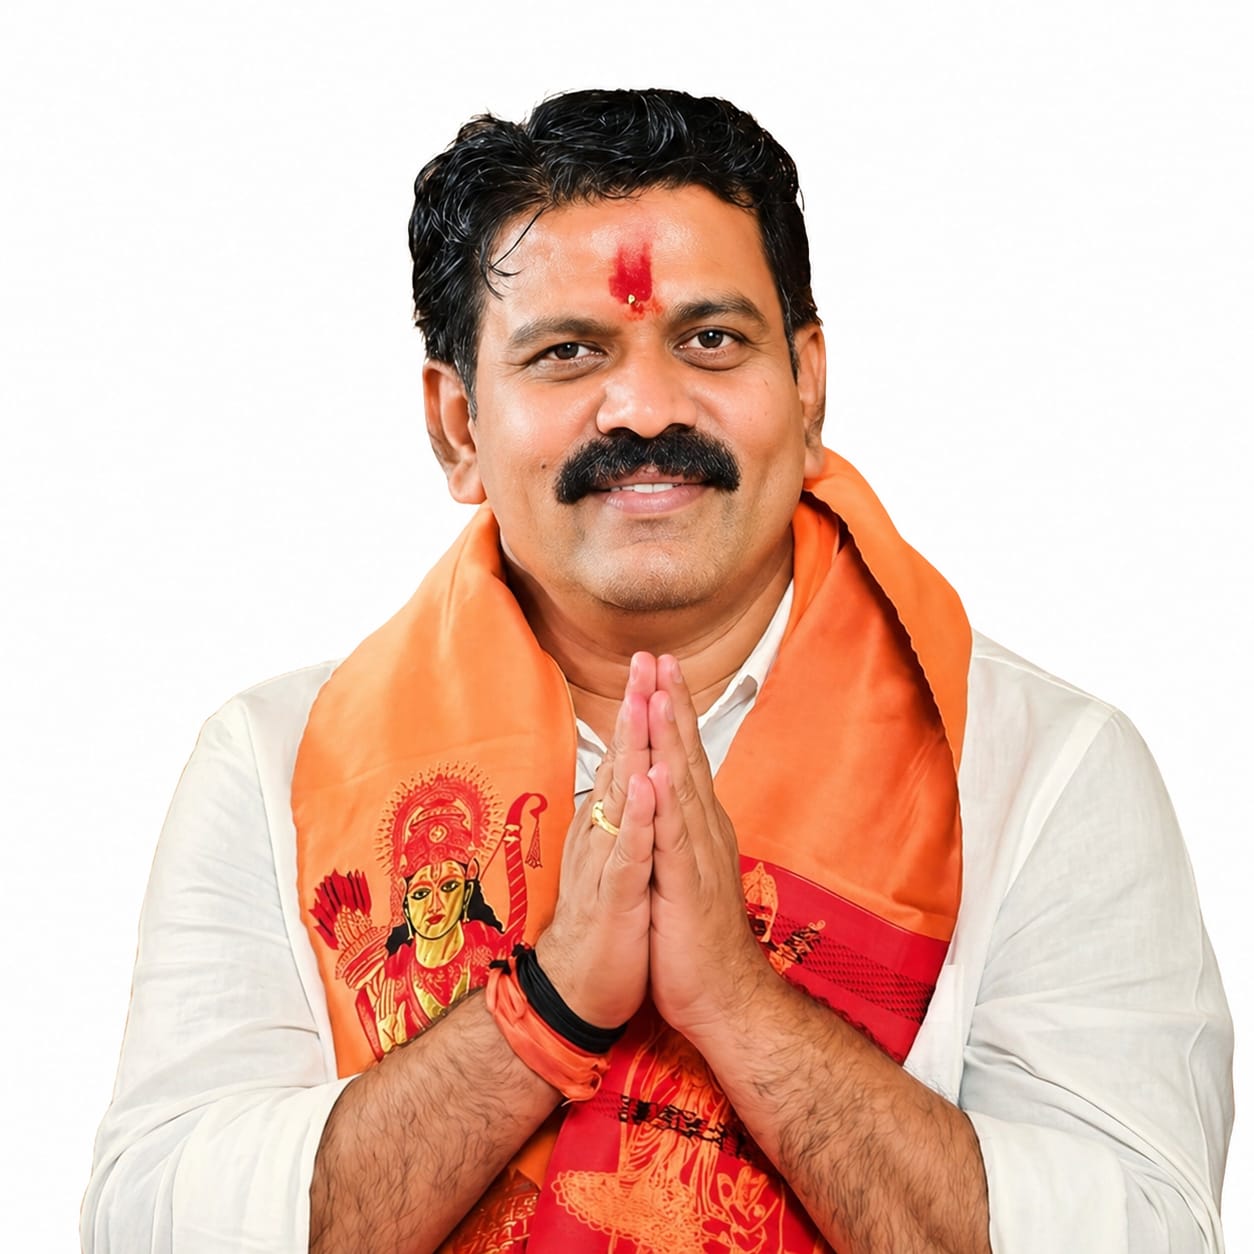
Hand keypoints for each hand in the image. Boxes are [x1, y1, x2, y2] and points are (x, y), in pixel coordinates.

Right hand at [535, 653, 656, 1028]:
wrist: (577, 991)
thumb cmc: (604, 922)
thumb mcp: (616, 859)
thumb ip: (620, 816)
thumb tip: (628, 775)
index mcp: (610, 824)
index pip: (627, 757)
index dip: (639, 711)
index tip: (652, 664)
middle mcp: (603, 833)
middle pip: (621, 762)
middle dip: (635, 709)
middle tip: (643, 659)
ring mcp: (607, 862)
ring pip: (620, 798)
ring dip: (633, 749)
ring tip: (642, 701)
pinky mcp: (615, 897)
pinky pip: (627, 852)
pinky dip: (638, 819)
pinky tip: (646, 787)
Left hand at [645, 655, 771, 1037]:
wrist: (726, 1001)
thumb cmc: (698, 940)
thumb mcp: (683, 875)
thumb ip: (678, 835)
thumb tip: (666, 800)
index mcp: (698, 828)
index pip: (684, 759)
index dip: (671, 714)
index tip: (659, 672)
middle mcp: (703, 832)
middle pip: (686, 757)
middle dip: (670, 705)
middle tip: (659, 658)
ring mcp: (697, 856)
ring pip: (681, 785)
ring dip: (668, 738)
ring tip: (657, 692)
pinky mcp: (686, 887)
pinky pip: (673, 839)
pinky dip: (665, 802)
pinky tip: (657, 770)